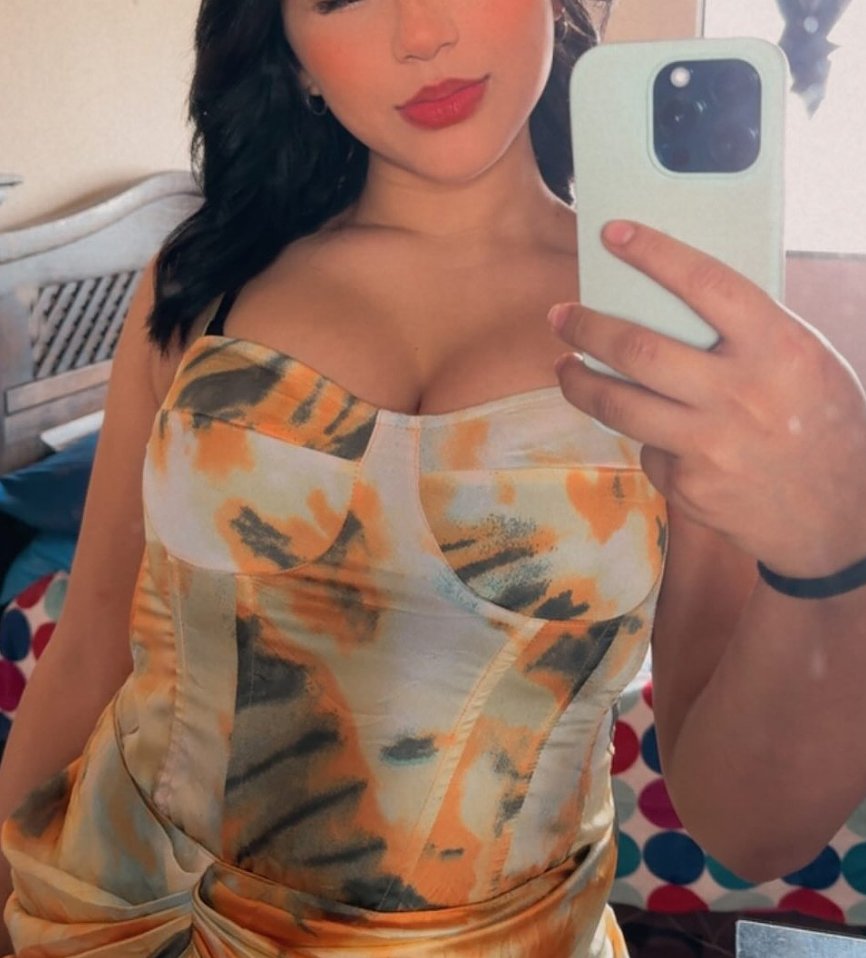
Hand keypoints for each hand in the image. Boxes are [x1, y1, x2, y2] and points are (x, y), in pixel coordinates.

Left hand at [549, 220, 865, 577]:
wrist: (840, 517)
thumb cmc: (822, 426)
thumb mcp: (805, 364)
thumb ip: (749, 336)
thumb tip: (674, 303)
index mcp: (780, 350)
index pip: (707, 285)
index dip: (655, 254)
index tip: (613, 234)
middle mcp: (740, 395)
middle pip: (639, 350)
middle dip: (587, 328)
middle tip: (561, 316)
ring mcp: (710, 446)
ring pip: (619, 406)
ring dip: (578, 383)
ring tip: (564, 367)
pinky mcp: (690, 487)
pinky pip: (647, 450)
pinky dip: (646, 439)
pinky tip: (657, 436)